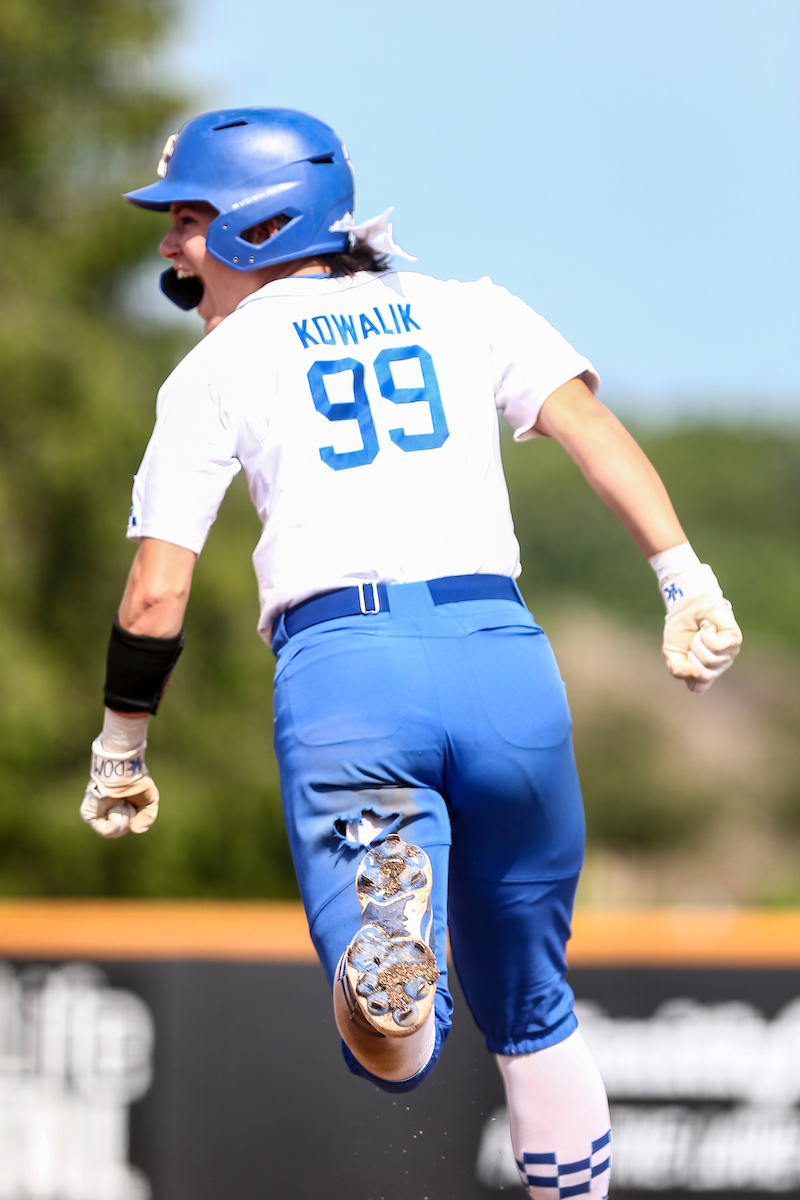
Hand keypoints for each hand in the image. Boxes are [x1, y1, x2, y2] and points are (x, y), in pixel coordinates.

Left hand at [80, 736, 159, 837]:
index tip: (133, 800)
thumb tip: (135, 830)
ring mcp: (97, 814)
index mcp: (118, 807)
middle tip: (126, 800)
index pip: (128, 825)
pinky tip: (114, 806)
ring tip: (120, 800)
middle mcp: (106, 811)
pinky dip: (116, 821)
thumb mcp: (149, 801)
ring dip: (124, 817)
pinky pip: (107, 832)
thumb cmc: (136, 781)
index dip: (136, 815)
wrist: (124, 773)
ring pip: (116, 833)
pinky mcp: (89, 815)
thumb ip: (147, 817)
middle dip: (130, 817)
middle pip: (123, 830)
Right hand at [661, 571, 741, 692]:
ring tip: (701, 632)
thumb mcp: (671, 653)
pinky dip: (707, 635)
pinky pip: (718, 647)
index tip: (685, 655)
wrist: (686, 605)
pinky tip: (708, 628)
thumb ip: (677, 670)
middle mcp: (718, 666)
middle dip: (693, 656)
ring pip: (710, 660)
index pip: (698, 687)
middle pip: (704, 674)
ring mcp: (728, 655)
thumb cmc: (681, 629)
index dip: (687, 672)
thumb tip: (695, 675)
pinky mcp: (734, 641)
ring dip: (698, 643)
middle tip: (693, 642)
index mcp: (704, 673)